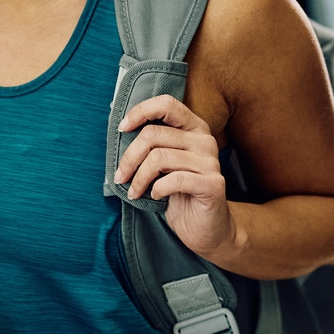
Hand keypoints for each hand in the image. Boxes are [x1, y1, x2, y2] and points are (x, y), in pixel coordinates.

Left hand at [115, 94, 236, 259]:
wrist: (206, 229)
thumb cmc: (180, 195)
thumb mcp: (163, 165)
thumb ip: (151, 145)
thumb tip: (120, 125)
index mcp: (194, 128)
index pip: (167, 104)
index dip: (141, 111)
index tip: (122, 128)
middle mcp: (205, 140)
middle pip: (154, 135)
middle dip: (130, 157)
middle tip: (120, 176)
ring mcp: (211, 162)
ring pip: (159, 158)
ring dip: (139, 178)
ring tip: (135, 191)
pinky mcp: (213, 184)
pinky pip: (174, 179)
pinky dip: (157, 188)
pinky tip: (155, 195)